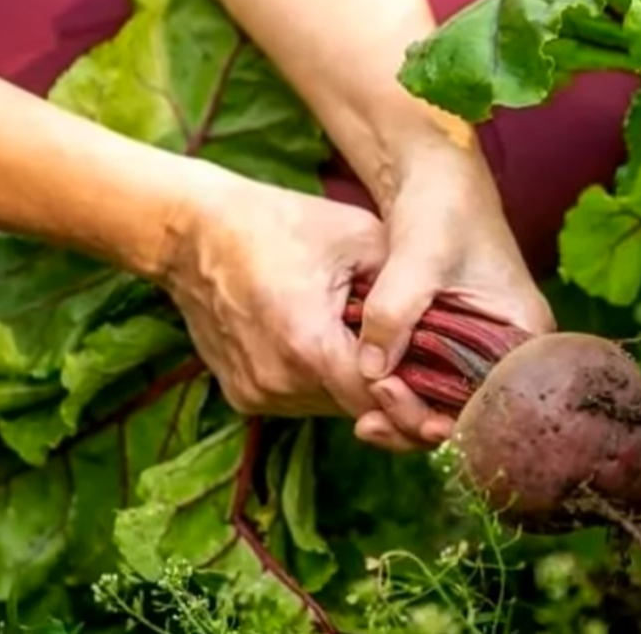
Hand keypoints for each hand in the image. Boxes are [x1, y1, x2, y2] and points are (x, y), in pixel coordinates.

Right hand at [160, 166, 419, 447]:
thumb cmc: (281, 224)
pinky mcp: (242, 395)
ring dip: (356, 389)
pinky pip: (302, 401)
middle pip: (357, 409)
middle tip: (429, 383)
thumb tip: (446, 326)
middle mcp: (277, 380)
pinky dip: (324, 384)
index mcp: (307, 342)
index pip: (376, 401)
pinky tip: (334, 349)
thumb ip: (404, 288)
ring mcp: (255, 392)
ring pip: (330, 408)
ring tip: (375, 351)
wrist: (192, 232)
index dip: (415, 409)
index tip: (448, 416)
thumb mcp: (359, 237)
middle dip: (393, 398)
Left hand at [347, 120, 554, 452]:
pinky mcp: (455, 344)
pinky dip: (403, 395)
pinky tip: (367, 402)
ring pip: (450, 405)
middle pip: (475, 414)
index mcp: (526, 333)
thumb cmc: (443, 208)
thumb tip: (370, 373)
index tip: (410, 423)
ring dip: (408, 416)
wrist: (436, 177)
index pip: (501, 403)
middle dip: (423, 424)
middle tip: (371, 424)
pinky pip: (434, 385)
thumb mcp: (419, 257)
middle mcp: (512, 350)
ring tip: (363, 422)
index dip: (456, 422)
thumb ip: (395, 312)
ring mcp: (484, 349)